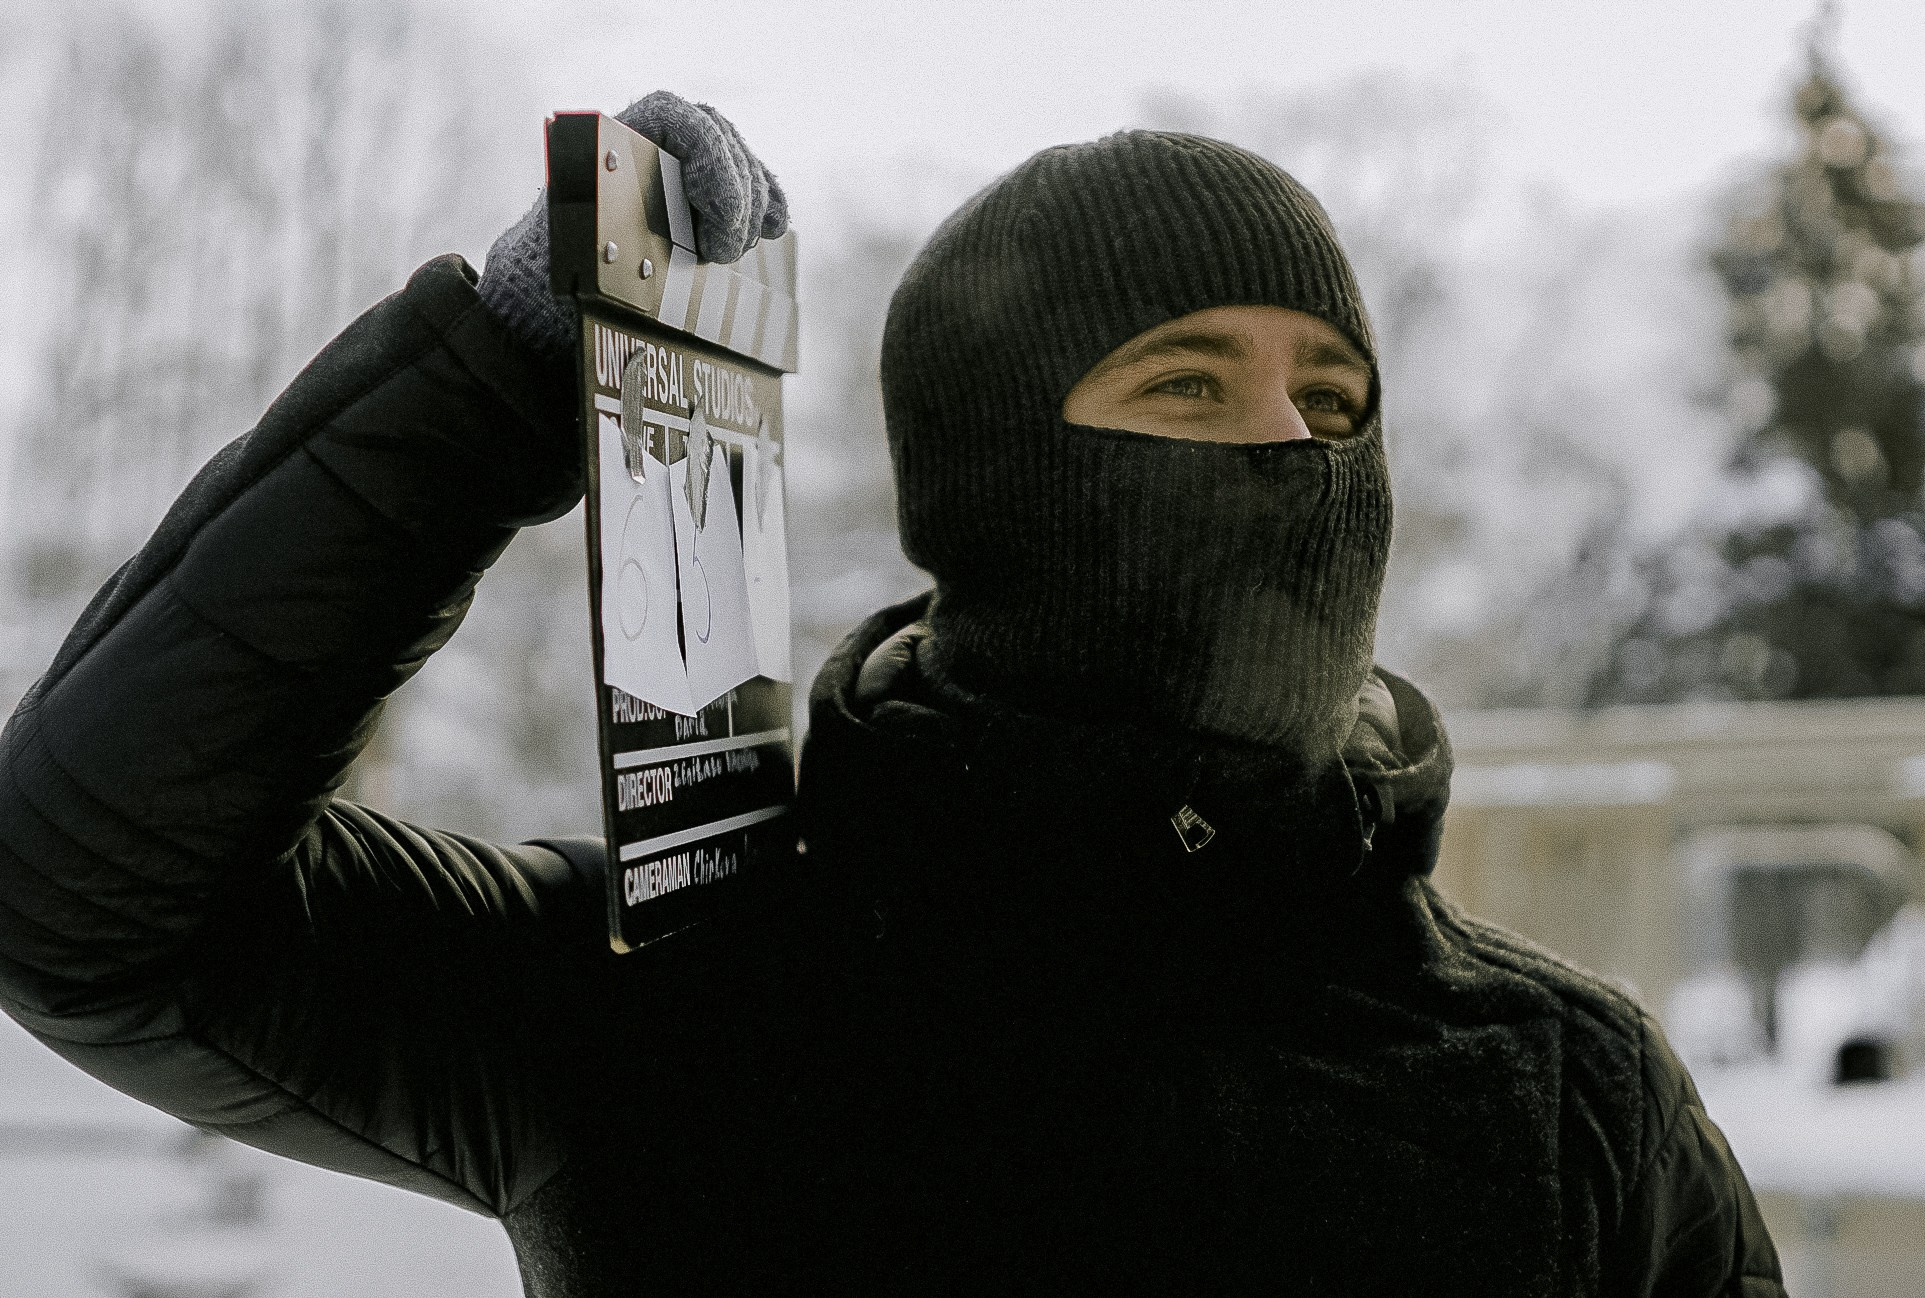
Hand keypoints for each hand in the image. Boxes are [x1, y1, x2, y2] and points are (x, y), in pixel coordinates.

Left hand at [476, 92, 786, 353]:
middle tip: (725, 253)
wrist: (558, 286)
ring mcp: (683, 165)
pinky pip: (749, 185)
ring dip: (753, 201)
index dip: (714, 161)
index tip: (721, 219)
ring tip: (735, 252)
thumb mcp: (574, 239)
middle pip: (719, 138)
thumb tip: (624, 229)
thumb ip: (601, 223)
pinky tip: (774, 228)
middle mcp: (653, 141)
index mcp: (616, 138)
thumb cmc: (560, 263)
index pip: (681, 117)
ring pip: (739, 161)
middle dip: (736, 193)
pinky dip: (765, 202)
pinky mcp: (705, 196)